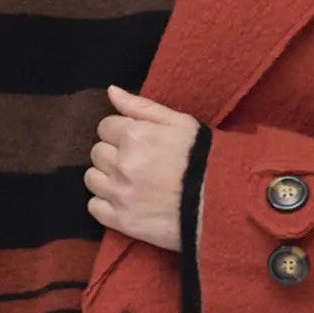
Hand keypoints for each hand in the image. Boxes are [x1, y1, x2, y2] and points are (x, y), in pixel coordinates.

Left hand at [85, 84, 200, 252]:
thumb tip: (111, 91)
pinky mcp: (122, 221)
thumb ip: (141, 106)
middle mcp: (122, 164)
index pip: (104, 127)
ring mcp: (120, 194)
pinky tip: (125, 200)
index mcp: (134, 136)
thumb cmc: (203, 158)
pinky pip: (93, 207)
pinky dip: (105, 203)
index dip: (120, 133)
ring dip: (106, 178)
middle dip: (113, 154)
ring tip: (130, 182)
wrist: (222, 203)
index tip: (136, 143)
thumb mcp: (179, 122)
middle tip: (136, 162)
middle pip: (97, 153)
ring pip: (91, 179)